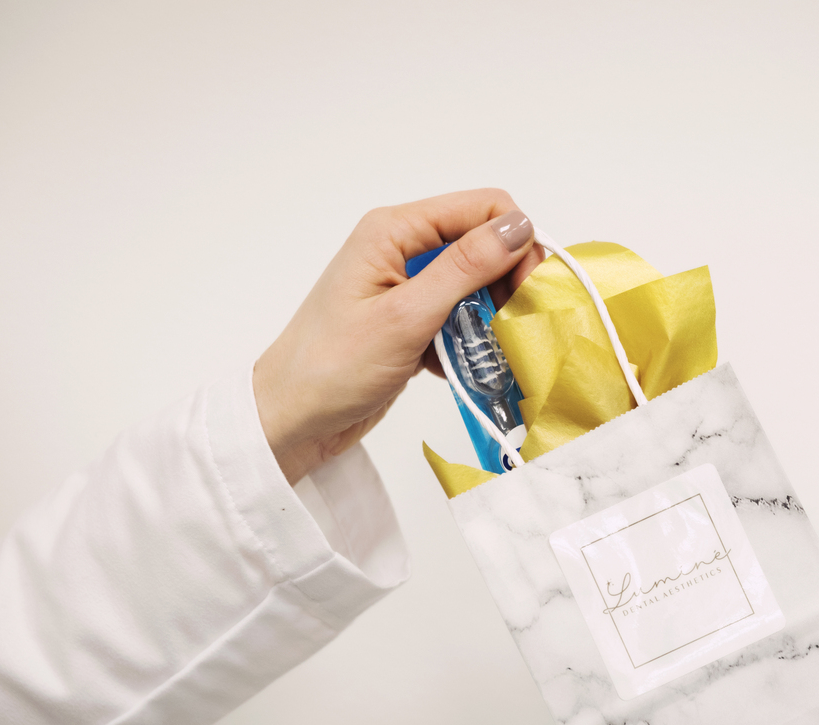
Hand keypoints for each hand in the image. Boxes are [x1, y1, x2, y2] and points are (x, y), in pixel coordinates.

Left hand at [253, 189, 543, 483]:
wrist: (290, 421)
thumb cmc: (331, 367)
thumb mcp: (406, 316)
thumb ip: (465, 268)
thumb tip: (518, 227)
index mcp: (394, 230)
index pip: (483, 209)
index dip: (516, 244)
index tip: (528, 291)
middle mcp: (402, 249)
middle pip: (484, 246)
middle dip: (507, 284)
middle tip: (513, 327)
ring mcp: (407, 287)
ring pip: (477, 286)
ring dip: (491, 319)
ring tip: (488, 354)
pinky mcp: (412, 322)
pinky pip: (460, 318)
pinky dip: (472, 341)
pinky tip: (464, 367)